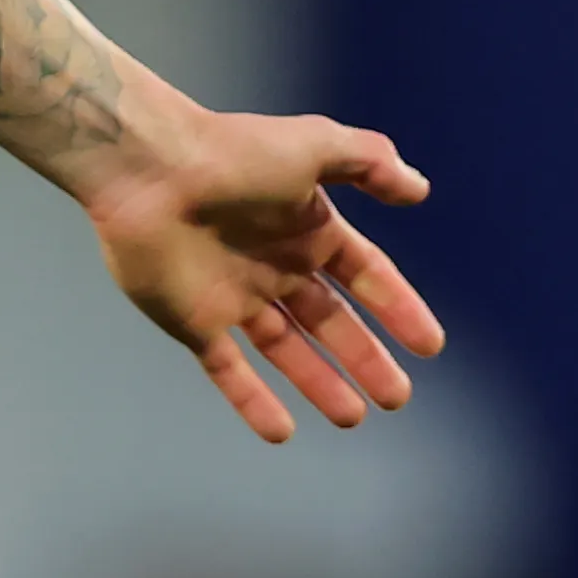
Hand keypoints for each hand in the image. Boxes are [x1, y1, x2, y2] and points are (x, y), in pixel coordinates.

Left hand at [79, 111, 442, 443]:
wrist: (147, 168)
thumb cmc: (231, 153)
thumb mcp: (315, 144)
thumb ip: (370, 162)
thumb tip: (420, 189)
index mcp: (305, 228)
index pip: (364, 275)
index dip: (398, 308)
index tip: (430, 346)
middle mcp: (273, 266)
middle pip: (330, 321)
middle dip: (364, 358)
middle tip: (397, 398)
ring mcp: (233, 296)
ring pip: (286, 351)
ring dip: (320, 383)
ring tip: (353, 417)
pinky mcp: (193, 320)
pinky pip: (228, 370)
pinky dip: (252, 401)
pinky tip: (280, 433)